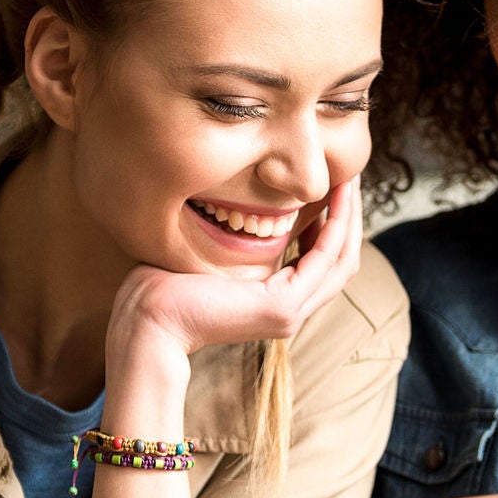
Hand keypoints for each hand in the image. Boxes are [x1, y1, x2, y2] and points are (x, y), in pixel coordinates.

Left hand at [111, 179, 363, 359]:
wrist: (148, 320)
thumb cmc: (165, 287)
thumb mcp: (214, 259)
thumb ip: (239, 242)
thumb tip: (243, 208)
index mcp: (276, 305)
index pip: (322, 264)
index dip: (333, 226)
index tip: (331, 189)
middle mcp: (290, 313)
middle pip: (342, 261)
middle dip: (349, 217)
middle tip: (350, 176)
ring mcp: (289, 314)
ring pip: (341, 259)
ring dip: (349, 217)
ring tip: (348, 180)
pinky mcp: (281, 307)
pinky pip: (323, 259)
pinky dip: (335, 226)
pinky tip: (333, 197)